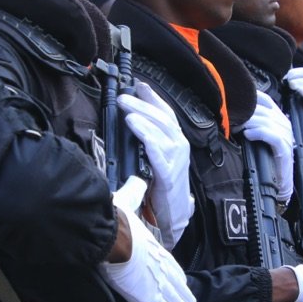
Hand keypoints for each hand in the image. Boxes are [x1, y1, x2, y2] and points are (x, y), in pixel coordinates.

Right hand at [102, 177, 195, 301]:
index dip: (176, 272)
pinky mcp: (147, 294)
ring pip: (172, 296)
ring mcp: (154, 280)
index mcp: (153, 245)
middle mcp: (158, 263)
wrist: (108, 235)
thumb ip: (134, 192)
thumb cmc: (114, 221)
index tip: (181, 280)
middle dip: (183, 292)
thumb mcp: (127, 200)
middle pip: (174, 281)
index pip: (169, 262)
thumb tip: (137, 181)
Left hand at [120, 82, 193, 248]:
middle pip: (162, 119)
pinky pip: (159, 155)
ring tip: (127, 112)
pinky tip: (138, 132)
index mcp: (176, 141)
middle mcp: (179, 147)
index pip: (166, 113)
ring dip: (143, 120)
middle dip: (142, 105)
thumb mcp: (156, 158)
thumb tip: (130, 119)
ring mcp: (176, 161)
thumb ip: (148, 140)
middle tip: (123, 97)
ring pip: (161, 134)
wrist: (173, 216)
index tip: (138, 85)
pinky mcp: (169, 177)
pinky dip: (149, 141)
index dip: (153, 98)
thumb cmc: (162, 187)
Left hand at [240, 91, 293, 203]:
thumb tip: (232, 114)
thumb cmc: (266, 158)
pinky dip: (258, 133)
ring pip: (266, 121)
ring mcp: (286, 135)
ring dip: (248, 123)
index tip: (233, 101)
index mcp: (278, 118)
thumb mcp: (257, 136)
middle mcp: (284, 123)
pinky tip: (247, 135)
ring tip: (235, 128)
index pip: (265, 100)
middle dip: (244, 113)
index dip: (250, 98)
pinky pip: (272, 135)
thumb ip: (250, 123)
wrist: (279, 181)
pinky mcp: (284, 148)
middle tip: (229, 118)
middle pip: (262, 110)